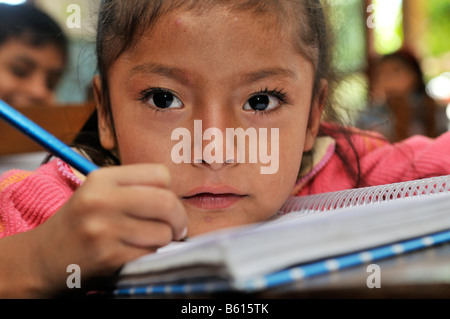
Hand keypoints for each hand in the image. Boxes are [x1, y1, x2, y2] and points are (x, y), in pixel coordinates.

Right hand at [27, 164, 186, 295]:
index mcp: (102, 178)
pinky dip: (149, 255)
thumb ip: (134, 188)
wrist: (42, 258)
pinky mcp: (108, 258)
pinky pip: (150, 254)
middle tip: (177, 227)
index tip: (166, 202)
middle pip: (166, 202)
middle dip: (179, 218)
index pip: (160, 174)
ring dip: (163, 240)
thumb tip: (177, 198)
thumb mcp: (98, 192)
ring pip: (163, 232)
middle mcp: (101, 200)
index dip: (169, 190)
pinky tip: (133, 253)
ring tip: (148, 240)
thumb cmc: (80, 223)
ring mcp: (104, 230)